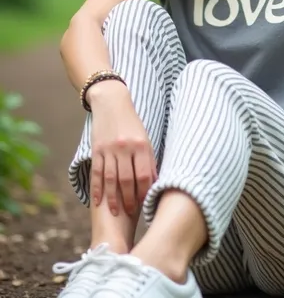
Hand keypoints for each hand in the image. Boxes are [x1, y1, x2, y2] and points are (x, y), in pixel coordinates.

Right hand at [89, 81, 156, 215]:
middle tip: (131, 212)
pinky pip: (97, 173)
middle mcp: (125, 147)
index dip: (145, 192)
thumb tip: (154, 183)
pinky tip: (98, 201)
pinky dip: (97, 188)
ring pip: (111, 179)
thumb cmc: (132, 124)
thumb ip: (148, 160)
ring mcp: (109, 149)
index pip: (144, 175)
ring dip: (113, 198)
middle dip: (130, 199)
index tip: (146, 203)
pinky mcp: (97, 150)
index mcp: (140, 145)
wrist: (112, 103)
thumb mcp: (145, 139)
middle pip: (127, 180)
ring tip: (116, 212)